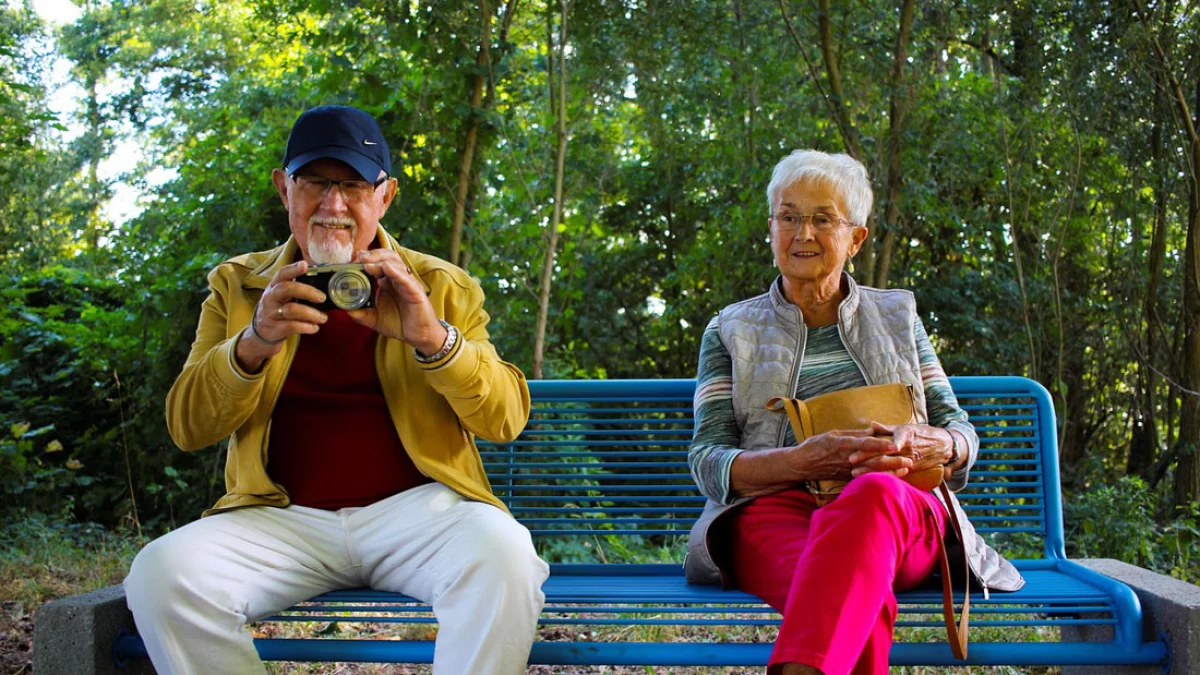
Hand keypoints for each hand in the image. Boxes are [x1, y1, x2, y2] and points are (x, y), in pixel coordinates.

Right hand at [236, 261, 327, 371]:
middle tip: (322, 297)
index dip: (293, 268)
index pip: (282, 274)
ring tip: (323, 318)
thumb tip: (324, 282)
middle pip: (287, 289)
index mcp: (275, 286)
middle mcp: (271, 298)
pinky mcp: (274, 329)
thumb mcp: (282, 297)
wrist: (261, 333)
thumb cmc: (278, 310)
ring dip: (311, 313)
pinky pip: (291, 326)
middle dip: (307, 292)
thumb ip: (297, 289)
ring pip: (291, 310)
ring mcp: (271, 313)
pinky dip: (306, 327)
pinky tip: (314, 327)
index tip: (305, 265)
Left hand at [348, 249, 447, 353]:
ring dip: (381, 261)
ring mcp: (408, 284)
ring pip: (397, 264)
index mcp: (388, 282)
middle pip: (388, 257)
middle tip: (359, 257)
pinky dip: (397, 272)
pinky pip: (407, 279)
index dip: (366, 259)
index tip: (353, 259)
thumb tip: (343, 308)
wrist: (418, 337)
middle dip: (373, 255)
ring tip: (367, 263)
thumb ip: (359, 313)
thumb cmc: (399, 324)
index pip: (378, 263)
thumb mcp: (373, 318)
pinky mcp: (416, 292)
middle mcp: (398, 279)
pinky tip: (387, 268)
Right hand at [787, 428, 911, 481]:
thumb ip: (853, 433)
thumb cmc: (815, 446)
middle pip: (873, 461)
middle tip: (909, 459)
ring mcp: (848, 470)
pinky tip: (892, 476)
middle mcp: (847, 459)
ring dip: (890, 470)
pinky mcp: (847, 477)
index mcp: (843, 445)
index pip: (865, 445)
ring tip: (906, 468)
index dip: (880, 445)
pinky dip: (881, 477)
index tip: (895, 444)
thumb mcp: (832, 434)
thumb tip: (872, 430)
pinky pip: (867, 477)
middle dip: (892, 461)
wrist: (802, 465)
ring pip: (872, 471)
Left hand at [860, 422, 953, 476]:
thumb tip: (871, 425)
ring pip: (887, 466)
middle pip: (883, 453)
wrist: (944, 446)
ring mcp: (908, 460)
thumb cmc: (922, 434)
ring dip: (870, 470)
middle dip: (866, 457)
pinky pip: (894, 474)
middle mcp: (905, 448)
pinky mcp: (910, 469)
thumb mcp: (906, 427)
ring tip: (854, 472)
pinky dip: (881, 477)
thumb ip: (887, 428)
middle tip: (850, 458)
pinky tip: (869, 479)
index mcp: (904, 434)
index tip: (863, 441)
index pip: (887, 438)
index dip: (875, 441)